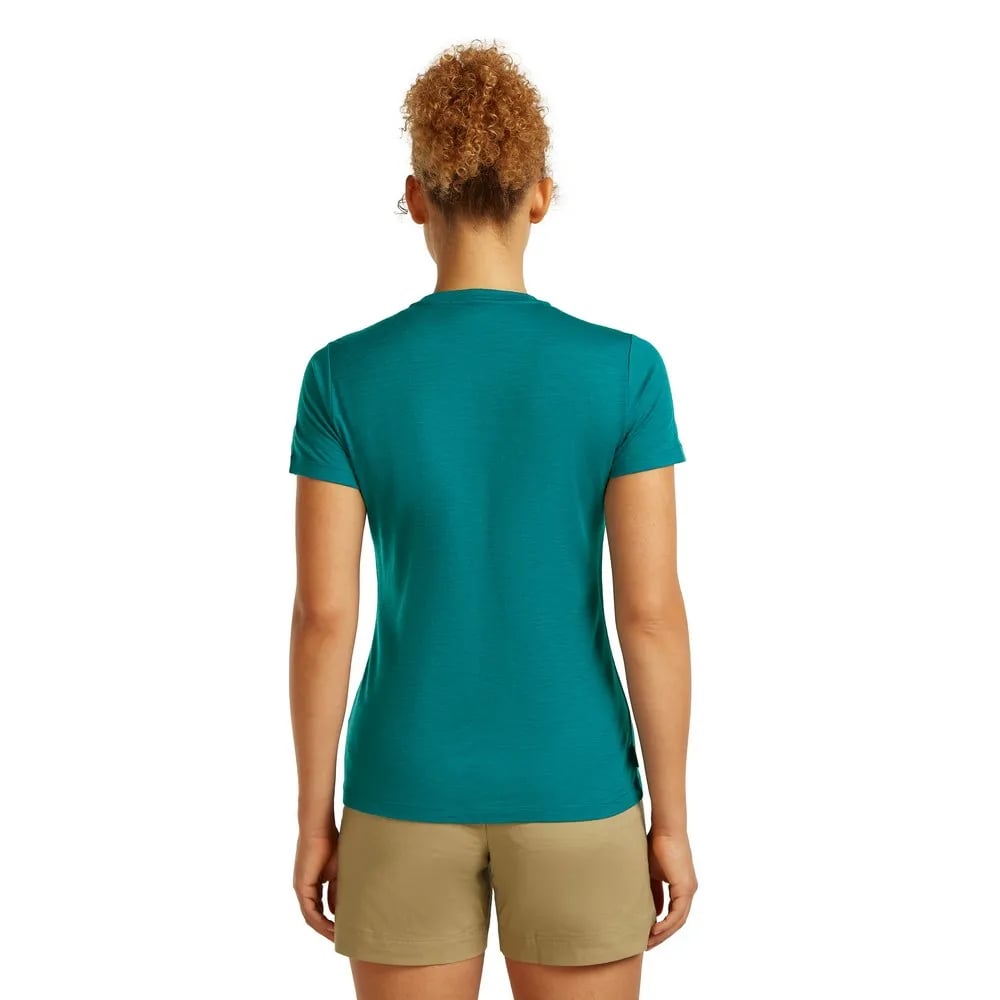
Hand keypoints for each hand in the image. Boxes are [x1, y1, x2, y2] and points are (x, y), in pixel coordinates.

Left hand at [292, 830, 338, 942]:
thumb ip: (337, 890)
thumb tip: (338, 910)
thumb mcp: (338, 872)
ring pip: (311, 917)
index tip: (343, 929)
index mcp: (312, 884)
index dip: (330, 921)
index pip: (319, 909)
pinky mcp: (301, 887)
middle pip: (314, 917)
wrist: (319, 829)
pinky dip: (320, 921)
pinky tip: (331, 927)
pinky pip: (309, 911)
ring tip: (337, 937)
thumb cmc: (331, 844)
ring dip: (323, 929)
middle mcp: (304, 889)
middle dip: (327, 929)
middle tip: (340, 939)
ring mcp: (301, 889)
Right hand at [646, 829, 697, 949]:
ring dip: (663, 933)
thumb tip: (652, 910)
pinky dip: (666, 923)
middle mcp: (688, 890)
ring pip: (679, 920)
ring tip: (648, 942)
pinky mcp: (686, 887)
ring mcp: (688, 890)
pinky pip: (678, 913)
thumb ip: (652, 891)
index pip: (673, 913)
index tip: (646, 935)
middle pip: (677, 921)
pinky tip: (654, 930)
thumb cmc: (656, 844)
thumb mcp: (651, 873)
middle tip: (646, 945)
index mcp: (681, 887)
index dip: (660, 926)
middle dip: (661, 935)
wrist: (665, 829)